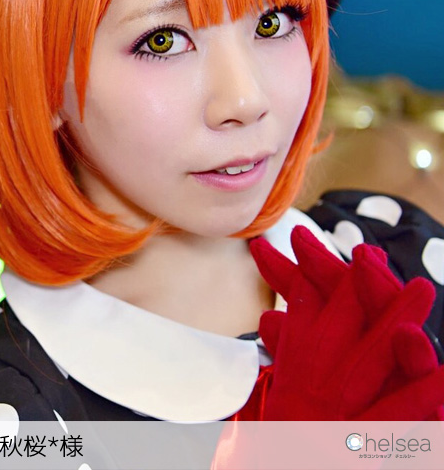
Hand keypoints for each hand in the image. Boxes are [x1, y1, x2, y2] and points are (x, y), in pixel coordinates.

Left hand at [250, 225, 443, 420]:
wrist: (400, 445)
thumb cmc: (366, 403)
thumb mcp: (329, 373)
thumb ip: (299, 347)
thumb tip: (267, 319)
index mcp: (343, 334)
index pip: (310, 297)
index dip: (284, 273)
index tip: (257, 248)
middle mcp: (371, 336)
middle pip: (345, 293)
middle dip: (322, 265)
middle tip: (299, 237)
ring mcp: (399, 359)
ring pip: (389, 318)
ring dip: (378, 287)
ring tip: (364, 258)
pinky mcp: (425, 391)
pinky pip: (422, 374)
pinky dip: (415, 356)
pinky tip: (408, 336)